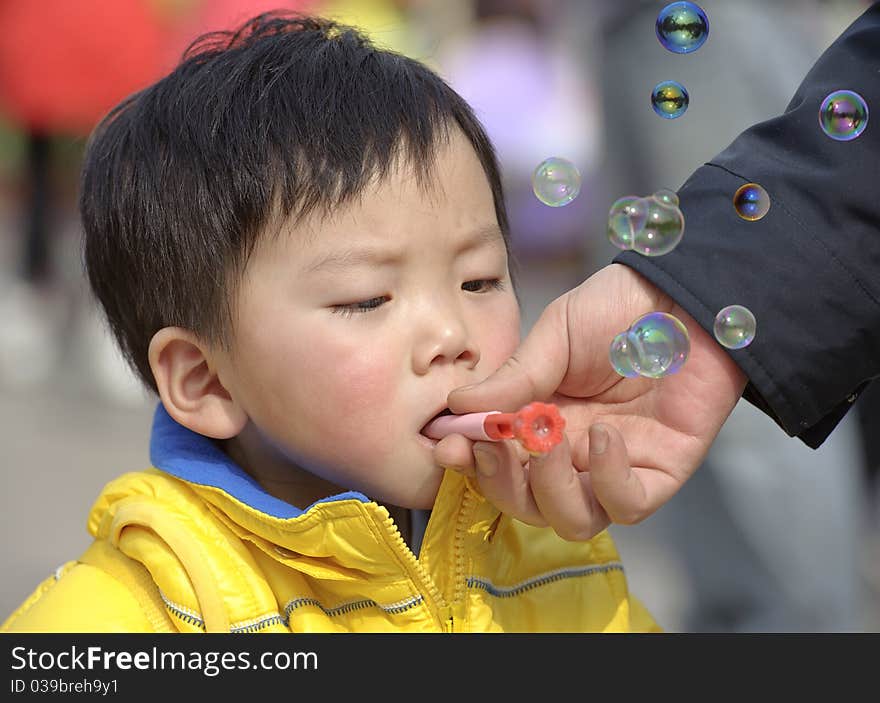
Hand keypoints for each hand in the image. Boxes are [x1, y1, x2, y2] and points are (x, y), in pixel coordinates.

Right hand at [433, 263, 746, 539]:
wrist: (685, 296)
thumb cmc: (619, 309)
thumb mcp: (555, 334)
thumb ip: (513, 376)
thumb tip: (457, 405)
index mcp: (539, 421)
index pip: (495, 462)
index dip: (468, 462)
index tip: (448, 444)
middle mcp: (572, 453)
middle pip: (525, 502)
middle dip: (500, 482)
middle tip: (495, 443)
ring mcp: (614, 468)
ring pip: (571, 519)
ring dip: (549, 489)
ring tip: (551, 442)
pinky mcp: (659, 473)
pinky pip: (626, 506)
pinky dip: (609, 482)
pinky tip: (606, 435)